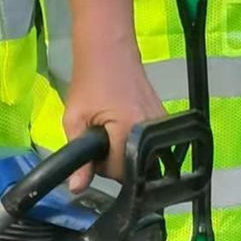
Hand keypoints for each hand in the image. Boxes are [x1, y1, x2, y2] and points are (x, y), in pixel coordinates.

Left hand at [61, 68, 166, 190]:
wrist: (110, 51)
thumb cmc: (89, 82)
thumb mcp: (74, 119)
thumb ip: (77, 158)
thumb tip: (77, 189)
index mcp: (130, 130)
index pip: (120, 172)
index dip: (102, 168)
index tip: (92, 151)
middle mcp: (153, 130)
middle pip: (136, 169)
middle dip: (116, 162)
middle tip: (99, 139)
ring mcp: (162, 124)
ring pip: (144, 159)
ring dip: (126, 153)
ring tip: (111, 132)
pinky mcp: (165, 120)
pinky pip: (151, 145)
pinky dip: (136, 142)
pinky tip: (124, 127)